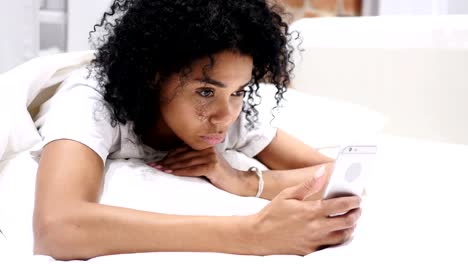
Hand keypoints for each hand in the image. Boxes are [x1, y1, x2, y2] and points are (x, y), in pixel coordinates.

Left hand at [149, 146, 249, 195]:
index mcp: (205, 146)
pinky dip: (180, 171)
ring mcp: (211, 156)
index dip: (168, 155)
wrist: (238, 183)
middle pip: (182, 154)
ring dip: (171, 166)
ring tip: (159, 170)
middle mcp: (208, 149)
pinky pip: (193, 169)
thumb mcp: (206, 165)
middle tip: (153, 166)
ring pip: (186, 161)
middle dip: (166, 161)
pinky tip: (171, 173)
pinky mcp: (213, 166)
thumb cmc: (220, 176)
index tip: (156, 161)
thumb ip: (193, 160)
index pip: (182, 149)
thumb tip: (171, 163)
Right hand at [246, 166, 361, 254]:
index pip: (340, 206)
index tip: (357, 198)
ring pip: (342, 236)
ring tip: (350, 220)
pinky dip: (338, 238)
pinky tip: (337, 232)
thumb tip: (321, 172)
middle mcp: (315, 227)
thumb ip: (308, 184)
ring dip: (350, 227)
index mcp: (310, 211)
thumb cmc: (272, 214)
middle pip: (346, 222)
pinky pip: (331, 245)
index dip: (352, 201)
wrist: (259, 235)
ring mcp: (314, 240)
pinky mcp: (311, 250)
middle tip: (357, 209)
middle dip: (356, 214)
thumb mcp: (287, 194)